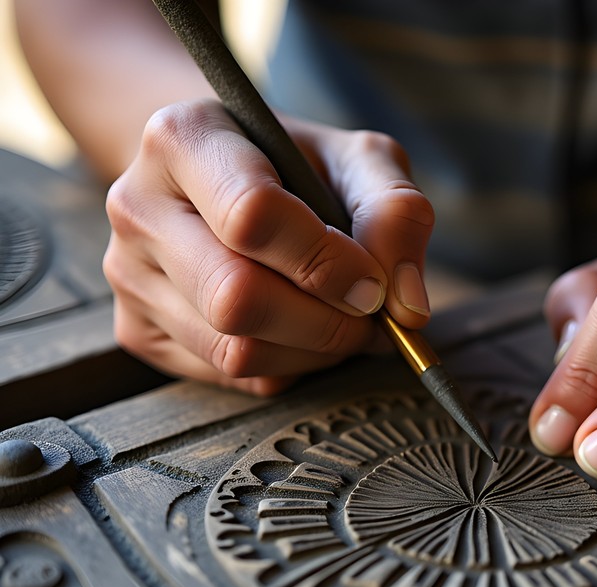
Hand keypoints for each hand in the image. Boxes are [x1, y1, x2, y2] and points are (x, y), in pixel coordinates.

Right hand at [103, 99, 433, 394]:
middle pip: (235, 299)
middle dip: (326, 322)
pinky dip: (288, 366)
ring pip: (234, 351)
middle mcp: (138, 205)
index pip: (253, 217)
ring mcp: (129, 274)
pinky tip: (301, 330)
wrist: (224, 175)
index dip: (328, 262)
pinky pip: (229, 378)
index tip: (373, 281)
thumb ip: (396, 213)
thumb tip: (408, 306)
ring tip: (341, 318)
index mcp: (184, 139)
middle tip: (367, 313)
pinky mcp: (137, 329)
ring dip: (314, 350)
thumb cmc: (297, 165)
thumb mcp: (358, 160)